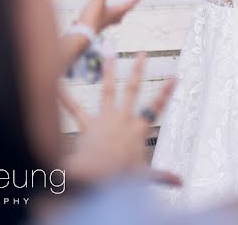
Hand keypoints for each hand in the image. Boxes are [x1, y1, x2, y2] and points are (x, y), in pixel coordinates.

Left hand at [60, 54, 181, 186]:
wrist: (96, 176)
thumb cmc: (120, 177)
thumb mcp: (144, 176)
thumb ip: (162, 176)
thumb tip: (181, 183)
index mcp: (138, 129)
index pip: (156, 107)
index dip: (166, 91)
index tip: (175, 76)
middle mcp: (123, 119)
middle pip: (133, 90)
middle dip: (138, 70)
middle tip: (142, 54)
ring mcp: (105, 119)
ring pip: (108, 91)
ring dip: (109, 72)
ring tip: (109, 55)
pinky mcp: (88, 125)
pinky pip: (76, 109)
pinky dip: (66, 97)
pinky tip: (57, 84)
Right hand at [77, 0, 139, 33]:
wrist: (81, 35)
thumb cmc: (92, 16)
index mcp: (115, 13)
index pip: (127, 5)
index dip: (133, 1)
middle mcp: (110, 20)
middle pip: (121, 15)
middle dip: (125, 10)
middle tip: (129, 7)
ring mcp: (102, 25)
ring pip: (111, 21)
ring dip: (114, 17)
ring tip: (114, 15)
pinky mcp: (93, 29)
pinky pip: (100, 23)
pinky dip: (101, 20)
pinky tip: (96, 20)